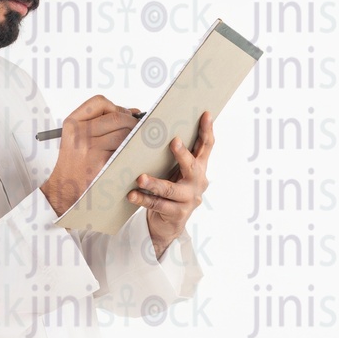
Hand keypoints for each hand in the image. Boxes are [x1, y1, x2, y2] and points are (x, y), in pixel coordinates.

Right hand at [41, 96, 140, 216]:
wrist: (64, 190)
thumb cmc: (74, 163)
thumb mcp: (76, 137)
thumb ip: (99, 122)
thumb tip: (132, 112)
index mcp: (72, 123)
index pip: (100, 102)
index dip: (116, 107)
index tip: (121, 116)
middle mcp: (79, 133)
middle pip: (117, 116)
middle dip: (131, 123)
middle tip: (135, 132)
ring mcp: (90, 148)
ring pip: (125, 134)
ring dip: (134, 139)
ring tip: (131, 146)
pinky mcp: (102, 163)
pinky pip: (126, 150)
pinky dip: (132, 152)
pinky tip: (128, 157)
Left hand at [127, 111, 213, 259]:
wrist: (168, 223)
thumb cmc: (170, 190)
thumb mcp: (175, 171)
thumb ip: (172, 155)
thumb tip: (155, 127)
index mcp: (199, 168)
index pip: (206, 147)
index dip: (207, 130)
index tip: (205, 114)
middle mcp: (198, 182)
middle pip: (192, 167)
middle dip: (183, 154)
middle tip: (173, 142)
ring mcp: (189, 199)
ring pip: (171, 189)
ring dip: (155, 183)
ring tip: (140, 178)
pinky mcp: (177, 214)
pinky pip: (158, 205)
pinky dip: (143, 199)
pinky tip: (132, 194)